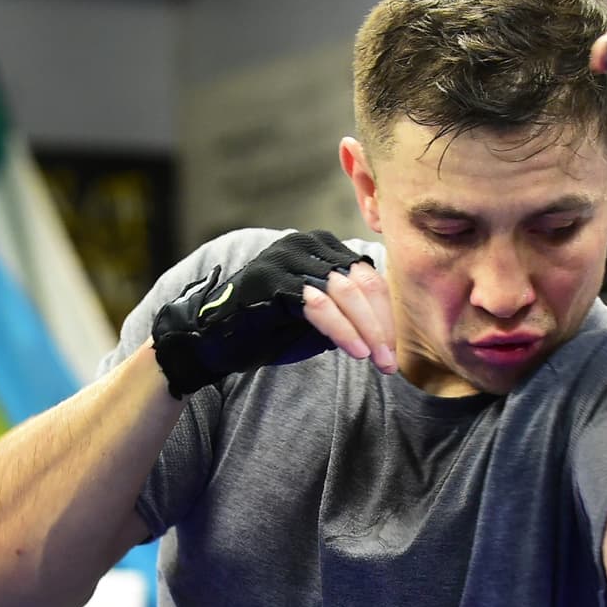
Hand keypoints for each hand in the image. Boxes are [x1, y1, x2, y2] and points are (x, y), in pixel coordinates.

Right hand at [151, 230, 395, 397]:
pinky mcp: (272, 281)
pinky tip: (356, 351)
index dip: (386, 315)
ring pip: (344, 292)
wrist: (213, 341)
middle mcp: (305, 245)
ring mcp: (287, 260)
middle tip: (390, 361)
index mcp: (320, 247)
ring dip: (367, 330)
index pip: (368, 277)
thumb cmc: (268, 331)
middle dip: (381, 325)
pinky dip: (343, 330)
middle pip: (361, 283)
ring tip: (378, 360)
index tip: (392, 349)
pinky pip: (318, 305)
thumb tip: (386, 326)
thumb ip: (348, 311)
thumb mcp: (317, 318)